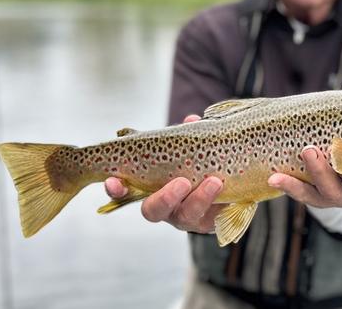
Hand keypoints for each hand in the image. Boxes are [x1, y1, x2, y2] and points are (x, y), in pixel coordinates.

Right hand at [104, 114, 224, 233]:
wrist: (226, 185)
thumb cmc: (195, 164)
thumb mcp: (187, 147)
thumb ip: (186, 137)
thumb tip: (192, 120)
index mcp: (149, 188)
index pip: (124, 192)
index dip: (116, 189)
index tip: (113, 180)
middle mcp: (164, 206)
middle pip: (154, 211)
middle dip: (165, 197)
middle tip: (182, 182)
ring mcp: (186, 216)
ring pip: (187, 215)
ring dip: (200, 198)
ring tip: (215, 181)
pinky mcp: (209, 222)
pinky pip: (213, 218)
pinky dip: (221, 203)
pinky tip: (228, 189)